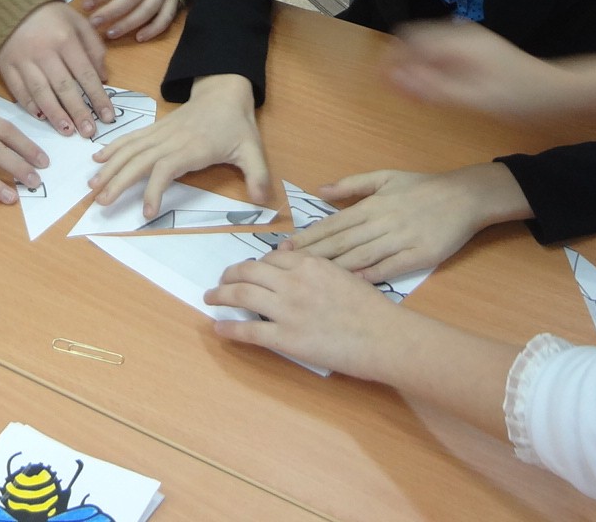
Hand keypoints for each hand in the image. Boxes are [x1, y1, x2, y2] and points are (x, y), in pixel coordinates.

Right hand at [0, 2, 111, 136]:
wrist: (8, 3)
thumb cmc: (49, 14)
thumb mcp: (77, 21)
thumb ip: (94, 47)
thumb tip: (103, 78)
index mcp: (65, 39)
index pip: (86, 75)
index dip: (98, 98)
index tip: (107, 117)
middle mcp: (44, 52)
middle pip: (64, 88)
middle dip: (78, 112)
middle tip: (89, 133)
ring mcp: (23, 61)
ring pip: (41, 93)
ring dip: (55, 114)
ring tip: (67, 131)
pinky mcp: (6, 67)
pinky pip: (18, 91)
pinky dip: (30, 106)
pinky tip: (41, 117)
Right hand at [88, 74, 270, 217]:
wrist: (223, 91)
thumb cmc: (236, 124)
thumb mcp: (253, 149)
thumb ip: (258, 175)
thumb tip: (265, 200)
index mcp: (193, 147)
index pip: (166, 168)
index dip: (154, 189)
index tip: (147, 212)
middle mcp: (171, 139)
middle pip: (139, 159)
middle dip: (118, 180)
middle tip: (100, 202)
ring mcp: (160, 132)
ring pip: (130, 149)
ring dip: (110, 166)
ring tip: (92, 185)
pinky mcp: (155, 129)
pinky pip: (131, 138)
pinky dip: (113, 148)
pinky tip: (98, 158)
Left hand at [204, 248, 403, 379]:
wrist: (385, 337)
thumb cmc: (373, 309)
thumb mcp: (345, 276)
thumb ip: (319, 273)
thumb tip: (301, 275)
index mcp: (310, 264)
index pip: (272, 257)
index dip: (257, 263)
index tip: (251, 270)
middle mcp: (293, 282)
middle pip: (249, 271)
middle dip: (230, 274)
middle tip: (221, 280)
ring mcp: (287, 310)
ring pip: (242, 294)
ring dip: (220, 295)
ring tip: (210, 298)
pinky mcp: (286, 338)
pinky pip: (249, 330)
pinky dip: (229, 327)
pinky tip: (218, 327)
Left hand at [289, 164, 532, 280]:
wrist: (465, 196)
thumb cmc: (423, 187)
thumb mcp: (385, 177)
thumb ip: (352, 184)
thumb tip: (320, 190)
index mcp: (372, 205)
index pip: (333, 224)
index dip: (308, 237)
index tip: (285, 249)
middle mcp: (382, 222)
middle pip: (341, 242)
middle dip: (312, 255)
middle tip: (285, 268)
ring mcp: (401, 240)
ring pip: (361, 256)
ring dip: (334, 268)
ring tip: (308, 280)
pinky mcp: (419, 255)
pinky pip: (390, 267)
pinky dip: (370, 276)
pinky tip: (351, 285)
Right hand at [385, 20, 572, 118]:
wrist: (562, 93)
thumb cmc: (521, 98)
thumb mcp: (474, 99)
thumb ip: (433, 88)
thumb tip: (395, 78)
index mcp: (458, 42)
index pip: (409, 38)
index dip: (390, 58)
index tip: (381, 82)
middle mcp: (463, 35)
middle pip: (416, 39)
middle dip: (402, 62)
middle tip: (397, 91)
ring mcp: (472, 41)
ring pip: (429, 46)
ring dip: (417, 66)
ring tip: (415, 93)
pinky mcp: (478, 52)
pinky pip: (444, 54)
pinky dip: (433, 68)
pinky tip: (438, 89)